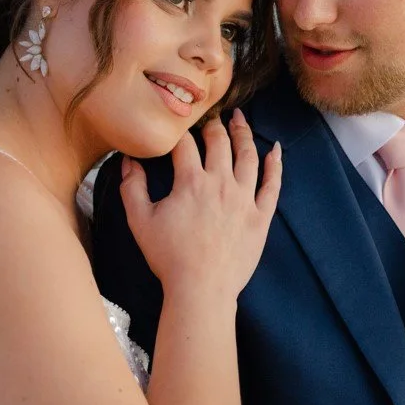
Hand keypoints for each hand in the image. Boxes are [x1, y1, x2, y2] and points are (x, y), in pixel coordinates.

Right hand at [120, 108, 282, 300]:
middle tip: (212, 114)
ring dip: (244, 134)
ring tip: (240, 119)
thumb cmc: (169, 257)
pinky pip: (273, 185)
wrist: (201, 289)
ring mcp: (245, 199)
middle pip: (220, 142)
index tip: (177, 125)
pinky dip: (276, 165)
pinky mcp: (261, 216)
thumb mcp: (140, 221)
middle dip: (214, 124)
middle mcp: (222, 183)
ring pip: (248, 156)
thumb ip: (132, 187)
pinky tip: (276, 150)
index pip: (185, 143)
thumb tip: (128, 161)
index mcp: (192, 182)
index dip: (180, 130)